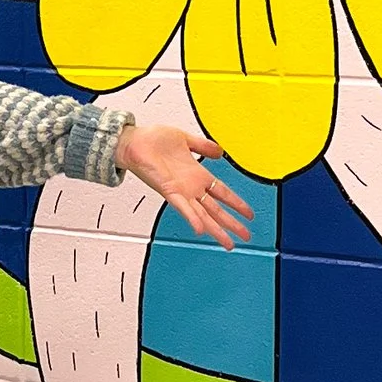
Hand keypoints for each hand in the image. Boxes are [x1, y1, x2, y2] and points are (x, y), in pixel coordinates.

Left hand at [116, 124, 251, 247]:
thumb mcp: (185, 140)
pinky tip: (200, 229)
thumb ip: (203, 146)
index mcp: (197, 174)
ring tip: (228, 242)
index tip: (248, 214)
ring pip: (203, 214)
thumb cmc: (153, 140)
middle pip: (217, 209)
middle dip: (232, 223)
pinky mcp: (168, 191)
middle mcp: (191, 186)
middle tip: (245, 236)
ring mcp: (181, 191)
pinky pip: (183, 207)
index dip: (236, 203)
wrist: (133, 141)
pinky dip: (192, 218)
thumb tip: (219, 151)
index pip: (222, 193)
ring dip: (216, 229)